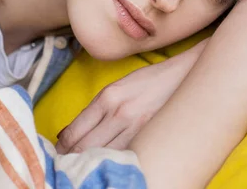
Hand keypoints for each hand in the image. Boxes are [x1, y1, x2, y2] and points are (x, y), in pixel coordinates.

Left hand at [55, 39, 208, 153]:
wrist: (188, 75)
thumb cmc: (152, 82)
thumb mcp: (119, 88)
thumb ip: (95, 110)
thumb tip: (69, 134)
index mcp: (108, 97)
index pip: (74, 133)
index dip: (61, 150)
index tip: (58, 156)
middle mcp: (120, 112)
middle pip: (84, 149)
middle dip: (71, 160)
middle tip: (66, 168)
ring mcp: (137, 127)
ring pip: (104, 157)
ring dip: (91, 164)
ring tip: (85, 169)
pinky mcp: (152, 135)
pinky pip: (127, 157)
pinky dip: (114, 163)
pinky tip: (110, 166)